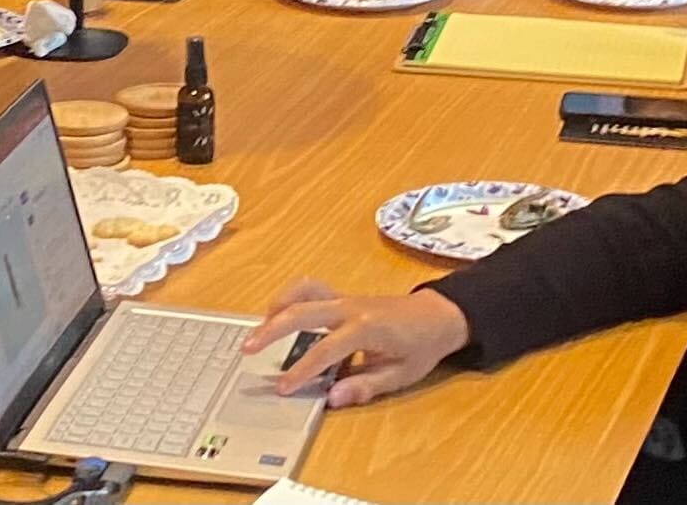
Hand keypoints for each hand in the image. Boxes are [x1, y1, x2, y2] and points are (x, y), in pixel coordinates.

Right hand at [242, 279, 470, 406]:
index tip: (283, 387)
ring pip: (304, 291)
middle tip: (247, 349)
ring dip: (278, 307)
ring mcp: (346, 297)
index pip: (325, 349)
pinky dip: (290, 299)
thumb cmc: (422, 346)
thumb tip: (332, 397)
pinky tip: (278, 318)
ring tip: (257, 332)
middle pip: (303, 310)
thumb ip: (367, 385)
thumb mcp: (402, 374)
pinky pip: (311, 290)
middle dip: (272, 329)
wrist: (439, 315)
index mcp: (367, 327)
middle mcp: (352, 307)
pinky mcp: (343, 296)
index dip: (302, 370)